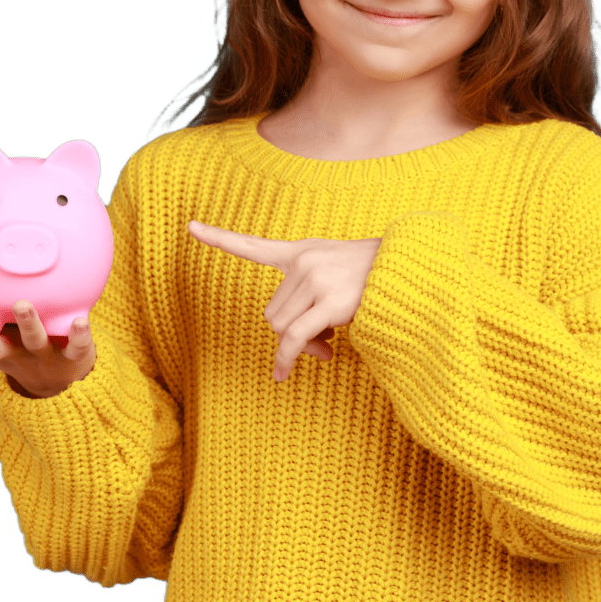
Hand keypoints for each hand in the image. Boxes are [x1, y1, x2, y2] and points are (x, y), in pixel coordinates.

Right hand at [0, 300, 95, 397]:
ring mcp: (42, 357)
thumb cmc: (14, 347)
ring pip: (34, 341)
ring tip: (22, 305)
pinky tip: (81, 320)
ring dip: (28, 324)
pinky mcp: (72, 357)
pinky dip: (78, 335)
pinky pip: (76, 346)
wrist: (62, 380)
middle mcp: (12, 355)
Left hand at [187, 219, 380, 382]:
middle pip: (270, 312)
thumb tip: (294, 346)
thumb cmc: (374, 280)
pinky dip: (287, 359)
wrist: (410, 272)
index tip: (190, 227)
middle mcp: (303, 262)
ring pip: (281, 328)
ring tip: (329, 343)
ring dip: (300, 346)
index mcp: (302, 252)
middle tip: (321, 341)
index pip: (253, 246)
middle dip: (289, 334)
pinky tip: (282, 374)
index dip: (220, 238)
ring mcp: (315, 280)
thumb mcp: (336, 280)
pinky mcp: (329, 302)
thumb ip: (309, 303)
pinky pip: (294, 339)